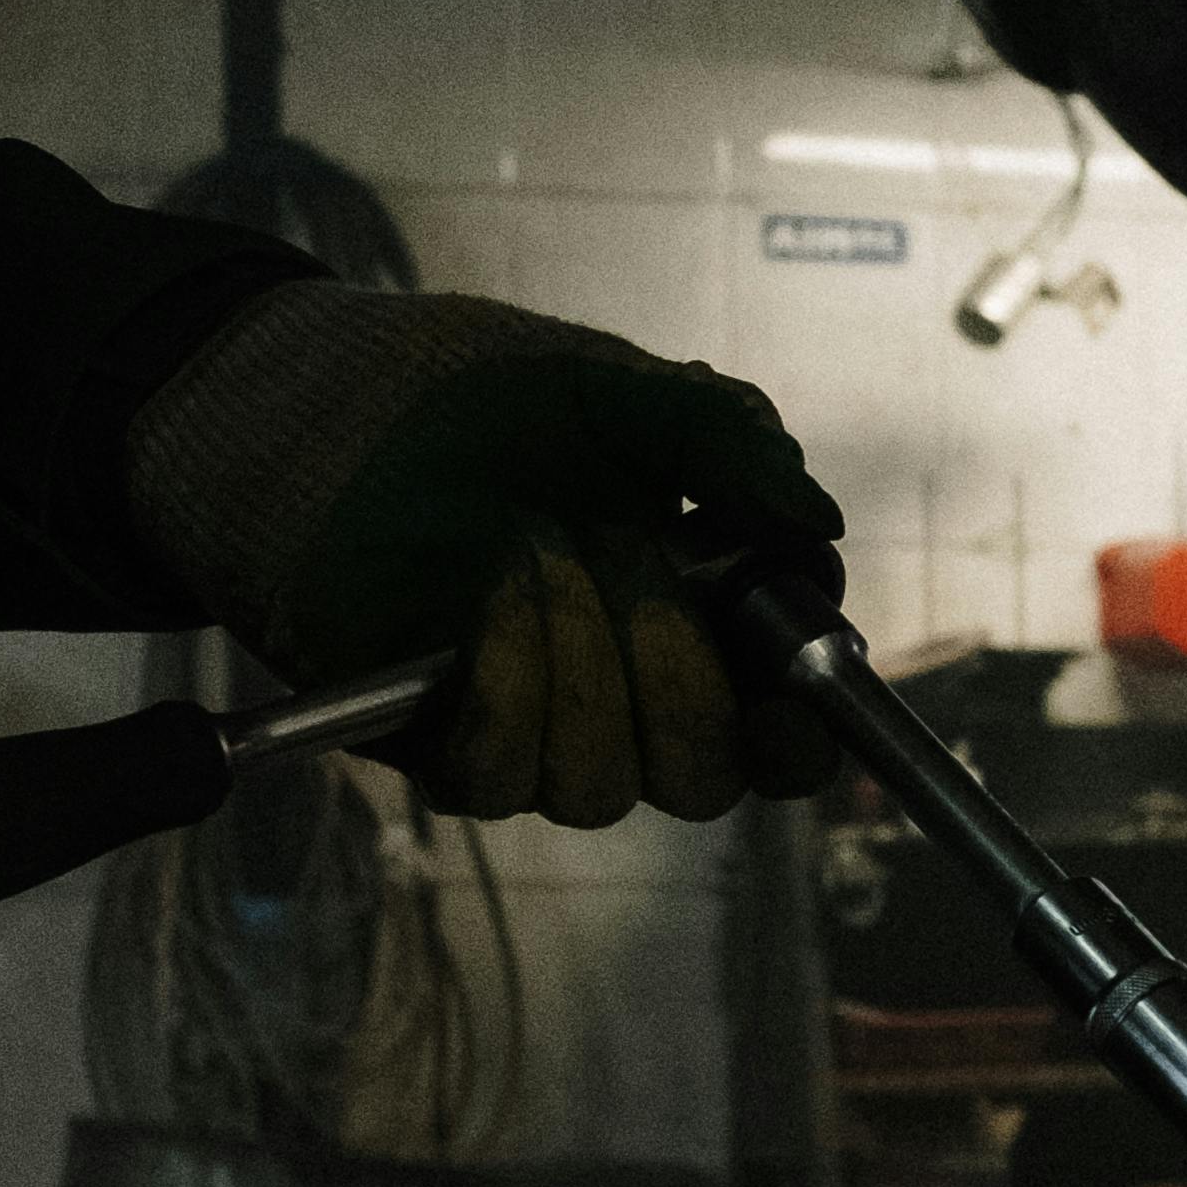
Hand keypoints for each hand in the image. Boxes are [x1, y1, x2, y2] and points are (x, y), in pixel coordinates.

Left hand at [124, 285, 843, 823]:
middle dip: (680, 670)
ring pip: (598, 784)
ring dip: (582, 657)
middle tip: (641, 558)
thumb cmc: (513, 414)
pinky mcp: (446, 745)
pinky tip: (491, 595)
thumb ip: (734, 445)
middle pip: (698, 779)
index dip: (800, 736)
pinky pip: (497, 773)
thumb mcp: (638, 403)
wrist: (369, 410)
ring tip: (536, 547)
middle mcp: (627, 709)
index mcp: (703, 640)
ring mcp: (536, 736)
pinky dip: (509, 682)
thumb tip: (817, 521)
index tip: (795, 681)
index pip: (782, 747)